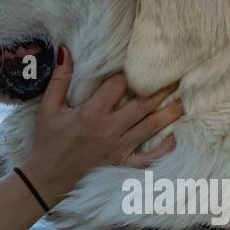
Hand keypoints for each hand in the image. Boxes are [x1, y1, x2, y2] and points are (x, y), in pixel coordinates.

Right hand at [21, 46, 181, 207]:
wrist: (47, 178)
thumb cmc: (47, 141)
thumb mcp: (48, 108)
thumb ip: (60, 80)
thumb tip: (65, 51)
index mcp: (91, 114)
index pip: (117, 87)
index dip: (126, 75)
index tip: (135, 67)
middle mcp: (109, 130)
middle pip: (142, 106)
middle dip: (160, 91)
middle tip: (175, 79)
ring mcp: (118, 148)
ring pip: (150, 128)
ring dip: (168, 114)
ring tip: (182, 102)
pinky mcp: (121, 164)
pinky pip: (148, 159)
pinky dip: (163, 150)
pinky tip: (173, 138)